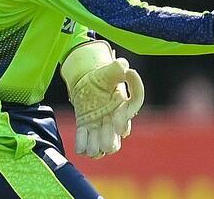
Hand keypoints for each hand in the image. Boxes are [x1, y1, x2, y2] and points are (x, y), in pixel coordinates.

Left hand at [60, 41, 144, 157]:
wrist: (87, 82)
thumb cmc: (102, 77)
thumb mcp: (109, 70)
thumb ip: (117, 68)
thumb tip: (124, 65)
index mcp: (125, 105)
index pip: (132, 111)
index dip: (125, 120)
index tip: (119, 124)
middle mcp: (116, 121)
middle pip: (115, 143)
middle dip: (107, 138)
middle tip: (100, 126)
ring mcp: (102, 129)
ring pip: (102, 149)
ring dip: (94, 145)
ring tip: (90, 131)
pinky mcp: (87, 131)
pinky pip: (85, 147)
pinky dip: (82, 144)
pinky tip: (81, 132)